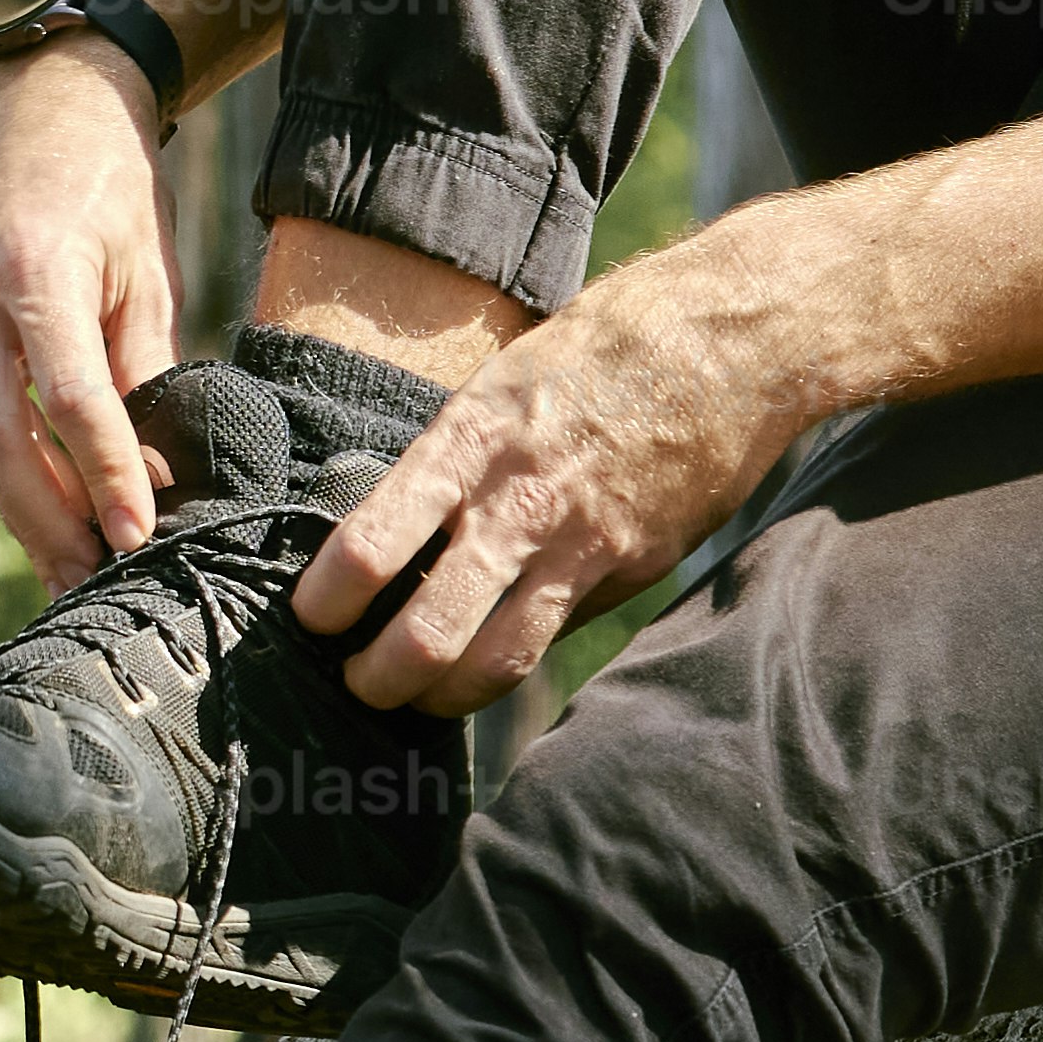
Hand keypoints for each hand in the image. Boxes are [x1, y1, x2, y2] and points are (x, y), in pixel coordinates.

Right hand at [0, 37, 189, 585]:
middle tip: (89, 581)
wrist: (37, 94)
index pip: (72, 399)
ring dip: (21, 505)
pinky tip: (44, 506)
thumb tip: (152, 468)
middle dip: (44, 520)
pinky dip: (8, 462)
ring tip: (68, 566)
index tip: (138, 534)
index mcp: (38, 273)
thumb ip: (143, 364)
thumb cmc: (109, 176)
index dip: (106, 474)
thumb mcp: (148, 264)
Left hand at [283, 229, 837, 715]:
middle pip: (429, 630)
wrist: (734, 341)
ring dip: (443, 696)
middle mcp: (523, 501)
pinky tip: (492, 659)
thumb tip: (403, 525)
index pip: (374, 542)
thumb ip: (456, 454)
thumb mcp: (505, 377)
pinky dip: (518, 657)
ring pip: (497, 660)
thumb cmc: (606, 344)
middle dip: (377, 677)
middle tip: (355, 684)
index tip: (308, 617)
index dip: (326, 598)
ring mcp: (584, 545)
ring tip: (416, 700)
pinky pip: (560, 633)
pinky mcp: (635, 568)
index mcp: (472, 439)